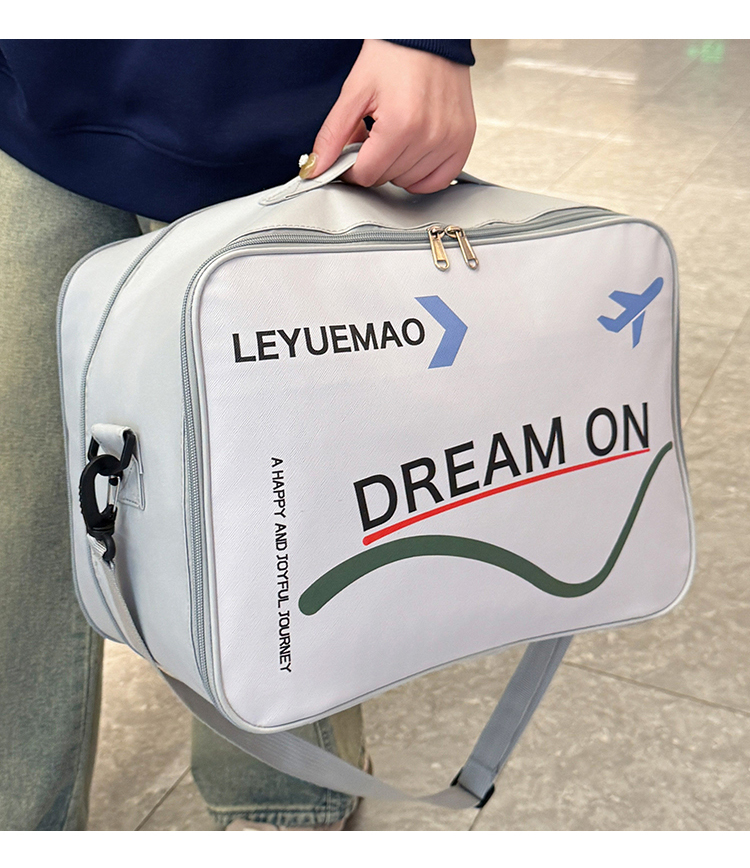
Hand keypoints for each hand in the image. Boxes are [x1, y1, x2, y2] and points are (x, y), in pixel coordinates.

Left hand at [299, 40, 475, 193]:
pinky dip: (423, 175)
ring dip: (397, 166)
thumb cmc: (395, 54)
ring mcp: (449, 140)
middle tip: (373, 133)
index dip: (351, 166)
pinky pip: (440, 180)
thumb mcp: (355, 91)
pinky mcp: (462, 140)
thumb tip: (316, 168)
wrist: (428, 33)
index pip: (366, 175)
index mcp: (401, 124)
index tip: (352, 149)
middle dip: (373, 161)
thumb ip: (333, 135)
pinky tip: (413, 154)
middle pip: (387, 179)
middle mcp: (429, 135)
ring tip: (394, 135)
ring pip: (409, 182)